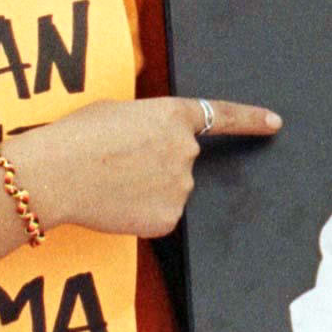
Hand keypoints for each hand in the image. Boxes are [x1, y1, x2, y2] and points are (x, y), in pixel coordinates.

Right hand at [15, 96, 280, 237]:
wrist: (57, 173)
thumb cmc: (78, 136)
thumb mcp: (117, 112)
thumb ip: (147, 124)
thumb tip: (149, 142)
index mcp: (175, 115)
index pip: (223, 116)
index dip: (251, 120)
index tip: (274, 123)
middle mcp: (187, 151)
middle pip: (180, 161)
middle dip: (156, 164)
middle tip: (117, 165)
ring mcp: (181, 187)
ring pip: (168, 191)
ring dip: (146, 190)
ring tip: (109, 184)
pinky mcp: (168, 219)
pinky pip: (158, 217)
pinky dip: (139, 214)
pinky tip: (115, 205)